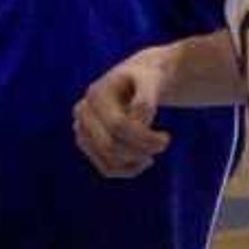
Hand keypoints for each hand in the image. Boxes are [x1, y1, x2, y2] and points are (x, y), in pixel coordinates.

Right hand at [73, 51, 173, 177]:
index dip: (144, 137)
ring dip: (136, 162)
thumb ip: (145, 99)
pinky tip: (144, 160)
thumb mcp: (151, 79)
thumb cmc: (146, 78)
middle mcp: (83, 113)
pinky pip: (106, 168)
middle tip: (163, 143)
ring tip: (154, 151)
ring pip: (108, 160)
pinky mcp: (87, 145)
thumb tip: (139, 122)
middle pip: (110, 145)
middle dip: (141, 150)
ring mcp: (82, 130)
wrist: (134, 80)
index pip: (117, 125)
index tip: (167, 137)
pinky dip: (128, 170)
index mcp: (96, 94)